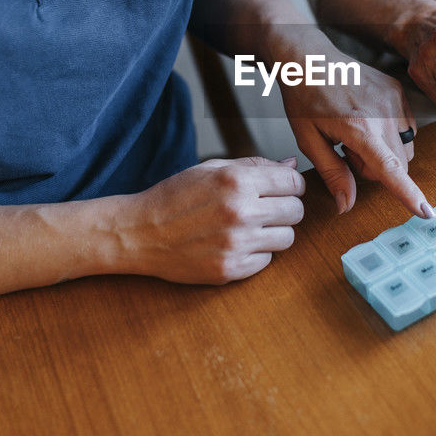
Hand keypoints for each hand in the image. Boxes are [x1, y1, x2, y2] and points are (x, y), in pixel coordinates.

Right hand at [124, 157, 305, 284]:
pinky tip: (235, 245)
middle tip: (267, 209)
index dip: (292, 185)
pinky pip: (267, 261)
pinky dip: (256, 254)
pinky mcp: (230, 270)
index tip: (284, 189)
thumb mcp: (210, 170)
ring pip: (287, 238)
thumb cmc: (174, 197)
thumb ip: (254, 166)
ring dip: (274, 232)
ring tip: (251, 228)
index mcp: (236, 181)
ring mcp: (236, 244)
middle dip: (286, 208)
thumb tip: (291, 166)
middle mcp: (240, 211)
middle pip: (296, 211)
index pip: (293, 182)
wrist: (139, 233)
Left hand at [278, 51, 432, 218]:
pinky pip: (406, 128)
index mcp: (358, 127)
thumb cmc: (304, 96)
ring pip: (404, 148)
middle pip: (398, 164)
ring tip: (356, 134)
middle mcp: (383, 113)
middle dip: (375, 168)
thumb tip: (347, 206)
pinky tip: (367, 121)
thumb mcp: (309, 140)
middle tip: (346, 149)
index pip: (389, 168)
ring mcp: (394, 100)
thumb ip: (332, 174)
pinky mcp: (398, 92)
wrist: (310, 58)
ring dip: (385, 152)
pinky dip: (390, 134)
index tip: (426, 212)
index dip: (408, 193)